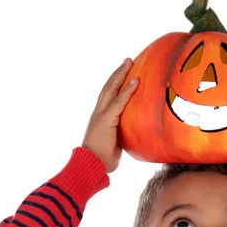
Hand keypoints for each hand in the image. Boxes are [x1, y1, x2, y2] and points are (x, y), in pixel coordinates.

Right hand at [81, 58, 137, 173]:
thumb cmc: (103, 160)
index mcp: (101, 118)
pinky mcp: (105, 120)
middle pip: (108, 87)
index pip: (108, 97)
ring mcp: (101, 115)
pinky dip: (127, 91)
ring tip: (130, 62)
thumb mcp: (115, 144)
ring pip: (111, 89)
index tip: (125, 73)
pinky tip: (135, 81)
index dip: (116, 84)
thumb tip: (134, 135)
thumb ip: (121, 135)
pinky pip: (118, 102)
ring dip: (121, 75)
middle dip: (118, 73)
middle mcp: (98, 113)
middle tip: (128, 60)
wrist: (91, 166)